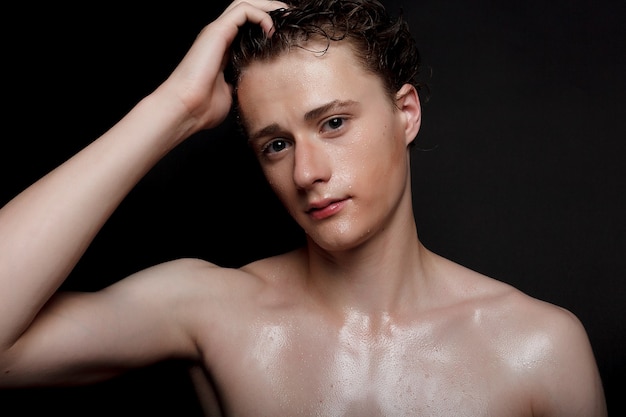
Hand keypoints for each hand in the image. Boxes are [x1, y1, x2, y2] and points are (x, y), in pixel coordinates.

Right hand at [157, 0, 287, 133]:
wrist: (186, 108)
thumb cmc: (204, 107)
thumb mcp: (233, 94)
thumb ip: (243, 84)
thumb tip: (256, 86)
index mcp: (224, 50)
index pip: (248, 27)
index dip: (268, 24)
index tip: (289, 32)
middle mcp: (220, 37)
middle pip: (248, 10)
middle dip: (272, 9)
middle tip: (292, 16)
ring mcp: (217, 32)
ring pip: (245, 4)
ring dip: (268, 6)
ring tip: (286, 14)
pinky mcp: (217, 31)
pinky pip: (243, 10)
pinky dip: (261, 15)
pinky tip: (271, 30)